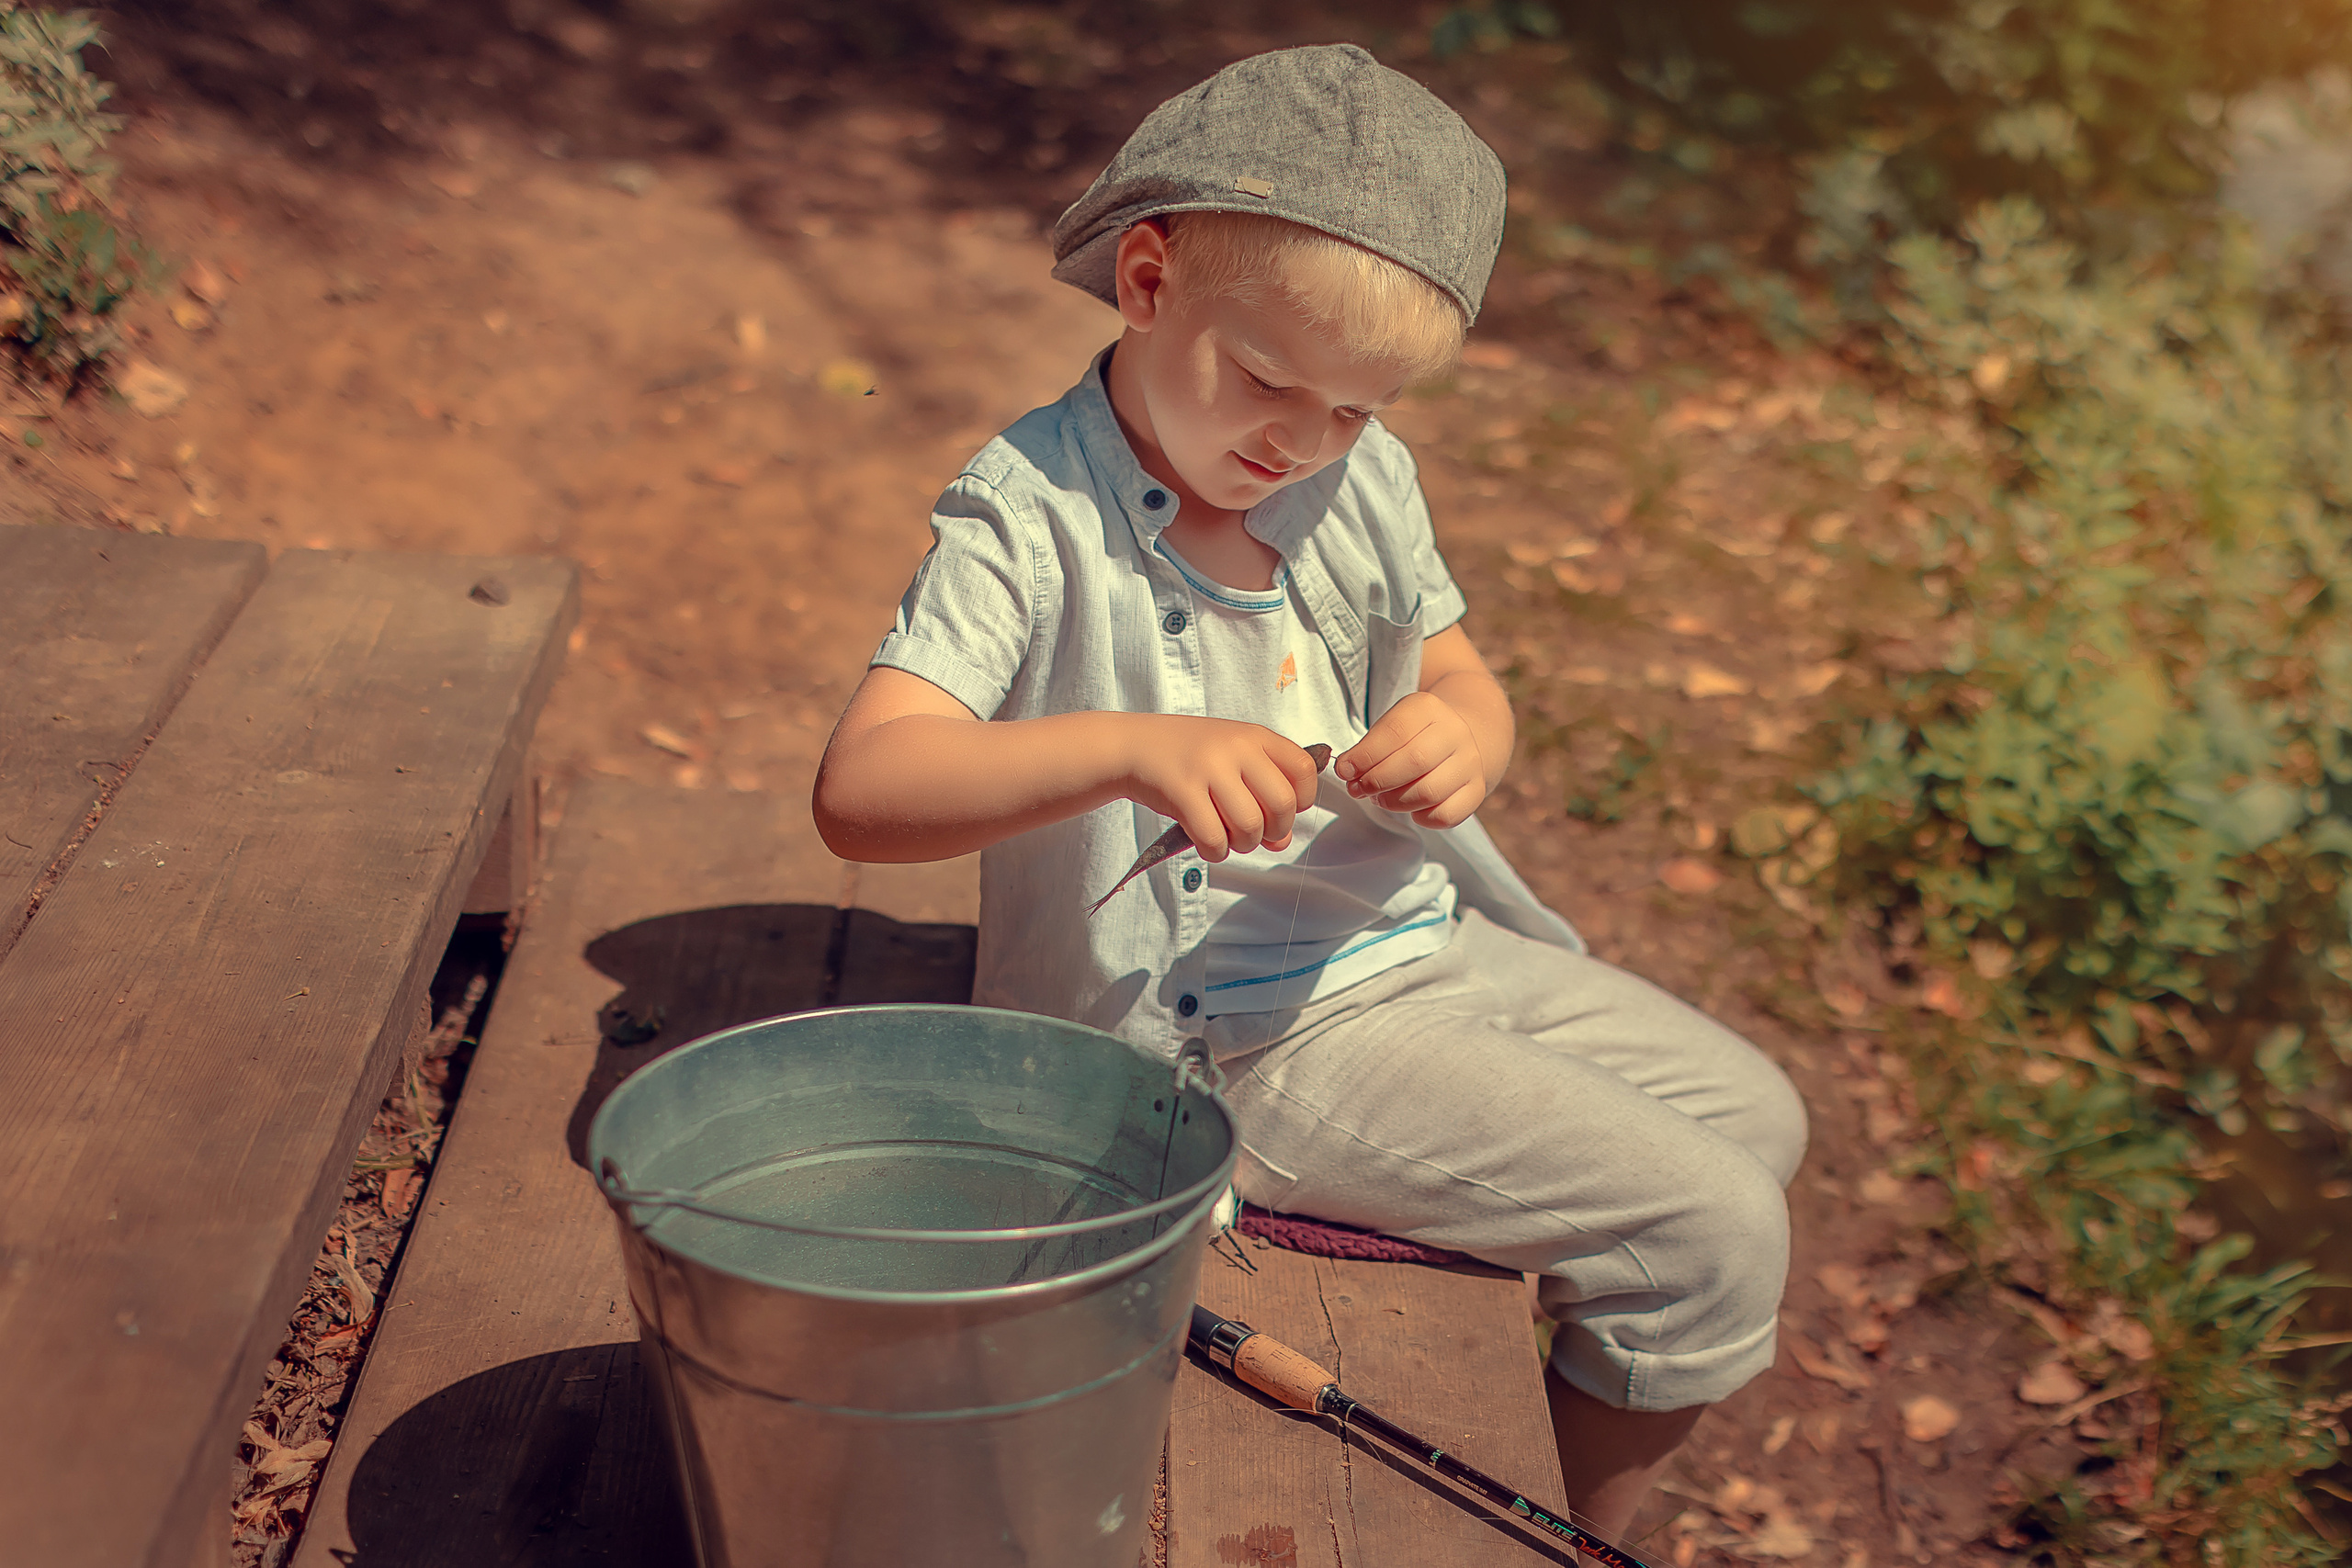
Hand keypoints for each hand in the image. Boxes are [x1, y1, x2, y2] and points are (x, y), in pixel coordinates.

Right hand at [1123, 717, 1323, 860]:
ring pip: (1250, 826)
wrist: (1132, 745)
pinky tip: (1207, 843)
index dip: (1301, 800)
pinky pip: (1214, 839)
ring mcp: (1208, 767)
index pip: (1304, 771)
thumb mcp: (1231, 761)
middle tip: (1254, 832)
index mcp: (1254, 736)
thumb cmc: (1187, 757)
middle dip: (1273, 831)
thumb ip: (1262, 795)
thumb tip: (1281, 841)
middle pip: (1282, 805)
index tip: (1278, 809)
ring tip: (1227, 837)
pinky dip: (1216, 851)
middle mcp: (1235, 747)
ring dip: (1243, 844)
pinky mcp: (1182, 791)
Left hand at [1335, 691, 1488, 827]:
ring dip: (1394, 802)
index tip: (1344, 770)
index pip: (1396, 731)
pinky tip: (1411, 809)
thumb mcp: (1390, 727)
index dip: (1366, 755)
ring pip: (1429, 792)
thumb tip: (1346, 770)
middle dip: (1377, 780)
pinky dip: (1421, 817)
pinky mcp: (1476, 791)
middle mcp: (1455, 732)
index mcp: (1429, 708)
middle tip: (1358, 788)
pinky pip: (1446, 815)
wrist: (1457, 740)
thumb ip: (1366, 748)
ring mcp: (1470, 763)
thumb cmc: (1412, 736)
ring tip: (1379, 799)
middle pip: (1415, 761)